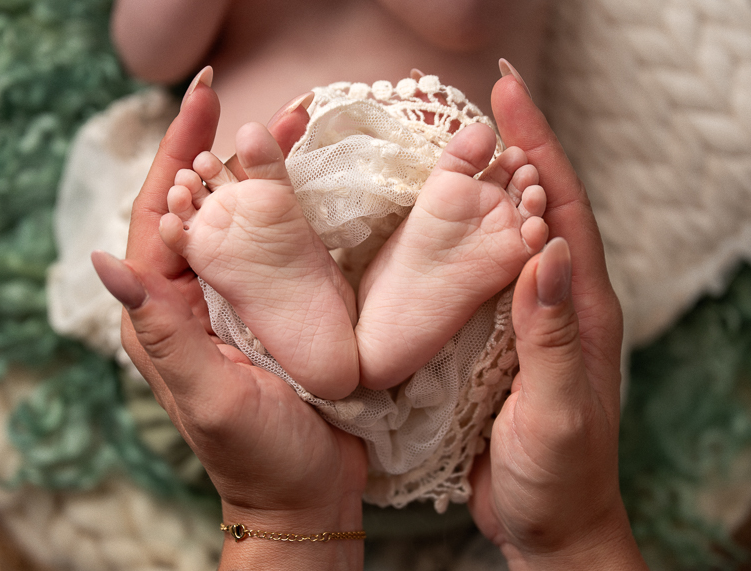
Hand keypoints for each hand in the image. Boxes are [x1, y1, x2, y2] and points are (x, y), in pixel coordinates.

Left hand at [95, 67, 365, 569]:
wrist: (310, 490)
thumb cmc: (260, 454)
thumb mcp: (210, 396)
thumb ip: (162, 333)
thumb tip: (105, 261)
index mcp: (164, 314)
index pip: (162, 216)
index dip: (179, 153)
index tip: (205, 99)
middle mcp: (195, 298)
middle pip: (203, 206)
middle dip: (228, 151)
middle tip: (271, 109)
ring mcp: (238, 300)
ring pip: (242, 218)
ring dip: (263, 172)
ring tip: (295, 127)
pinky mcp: (277, 306)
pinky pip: (278, 245)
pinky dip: (291, 208)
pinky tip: (309, 182)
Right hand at [467, 65, 647, 568]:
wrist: (544, 523)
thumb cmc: (558, 476)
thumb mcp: (559, 410)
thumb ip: (555, 336)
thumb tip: (549, 250)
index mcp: (581, 309)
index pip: (564, 209)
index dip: (540, 147)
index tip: (509, 93)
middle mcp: (555, 302)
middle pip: (537, 207)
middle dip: (513, 149)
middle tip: (475, 103)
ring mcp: (523, 319)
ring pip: (504, 237)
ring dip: (484, 188)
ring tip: (448, 148)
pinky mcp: (493, 339)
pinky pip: (476, 276)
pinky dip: (458, 240)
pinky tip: (430, 227)